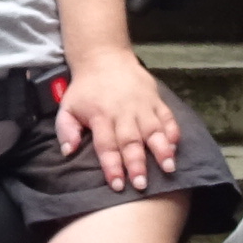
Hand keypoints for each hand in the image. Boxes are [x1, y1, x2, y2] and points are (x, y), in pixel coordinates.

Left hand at [52, 53, 181, 191]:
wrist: (104, 57)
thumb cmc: (85, 89)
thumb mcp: (67, 107)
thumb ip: (66, 130)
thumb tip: (69, 152)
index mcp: (100, 116)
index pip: (106, 145)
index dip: (112, 166)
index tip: (117, 185)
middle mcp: (123, 112)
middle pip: (131, 141)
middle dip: (137, 164)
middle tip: (142, 184)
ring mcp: (142, 105)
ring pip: (153, 130)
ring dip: (161, 150)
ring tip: (169, 168)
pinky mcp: (155, 99)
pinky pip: (167, 116)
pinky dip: (173, 131)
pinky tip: (175, 146)